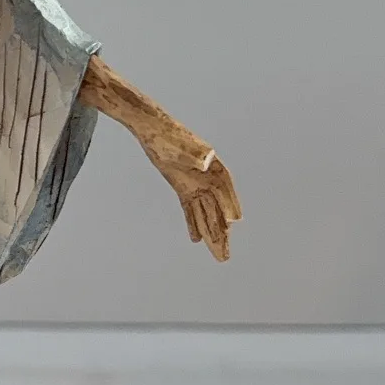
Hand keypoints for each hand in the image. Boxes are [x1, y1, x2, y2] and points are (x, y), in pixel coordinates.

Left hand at [149, 140, 242, 262]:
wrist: (151, 128)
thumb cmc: (167, 134)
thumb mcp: (180, 143)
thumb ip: (195, 154)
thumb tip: (206, 161)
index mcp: (212, 166)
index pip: (224, 188)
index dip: (229, 204)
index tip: (233, 222)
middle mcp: (208, 178)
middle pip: (217, 208)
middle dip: (221, 233)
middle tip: (224, 256)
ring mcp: (196, 184)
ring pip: (206, 213)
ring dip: (211, 233)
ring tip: (218, 255)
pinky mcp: (184, 187)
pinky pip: (191, 209)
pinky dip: (193, 223)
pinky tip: (196, 239)